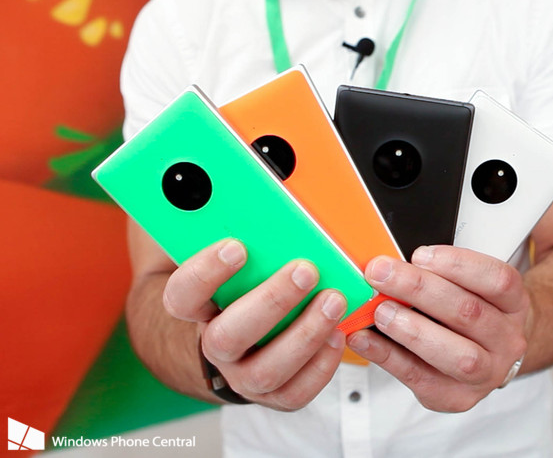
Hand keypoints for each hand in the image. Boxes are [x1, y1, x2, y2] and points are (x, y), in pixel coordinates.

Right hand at [162, 238, 347, 410]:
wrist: (244, 339)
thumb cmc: (247, 286)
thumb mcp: (237, 257)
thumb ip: (242, 232)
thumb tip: (268, 189)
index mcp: (198, 309)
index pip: (182, 296)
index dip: (204, 273)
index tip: (235, 246)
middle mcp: (216, 346)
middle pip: (227, 336)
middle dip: (271, 301)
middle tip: (305, 269)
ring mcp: (243, 376)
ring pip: (265, 370)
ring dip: (304, 333)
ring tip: (333, 300)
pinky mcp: (275, 395)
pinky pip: (296, 392)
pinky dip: (321, 364)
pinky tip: (338, 333)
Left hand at [346, 245, 530, 411]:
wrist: (490, 356)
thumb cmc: (472, 313)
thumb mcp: (471, 286)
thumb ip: (441, 273)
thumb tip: (393, 262)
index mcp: (514, 304)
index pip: (497, 280)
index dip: (459, 265)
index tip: (420, 255)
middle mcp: (507, 340)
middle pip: (469, 312)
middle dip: (419, 289)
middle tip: (382, 274)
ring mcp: (486, 373)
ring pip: (457, 354)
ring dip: (414, 330)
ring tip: (381, 311)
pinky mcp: (457, 397)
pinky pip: (420, 378)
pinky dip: (387, 357)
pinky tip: (365, 339)